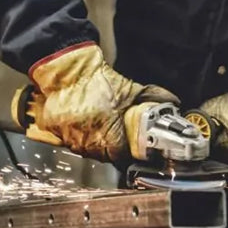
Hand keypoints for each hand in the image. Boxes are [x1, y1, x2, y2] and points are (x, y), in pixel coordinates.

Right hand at [29, 42, 178, 162]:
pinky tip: (82, 127)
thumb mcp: (128, 88)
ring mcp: (70, 137)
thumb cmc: (97, 80)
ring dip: (93, 145)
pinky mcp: (55, 131)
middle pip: (103, 157)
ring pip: (85, 151)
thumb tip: (171, 101)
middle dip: (111, 150)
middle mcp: (88, 139)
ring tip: (97, 131)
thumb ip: (151, 96)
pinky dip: (76, 138)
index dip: (125, 153)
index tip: (128, 148)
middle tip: (114, 138)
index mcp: (108, 131)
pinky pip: (68, 142)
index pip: (120, 155)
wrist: (69, 70)